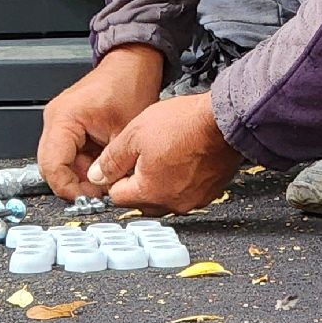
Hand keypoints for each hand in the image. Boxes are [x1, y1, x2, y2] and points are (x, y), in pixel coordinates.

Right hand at [37, 43, 164, 199]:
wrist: (133, 64)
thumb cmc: (129, 85)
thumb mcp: (124, 133)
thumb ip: (111, 165)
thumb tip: (105, 191)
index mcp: (63, 118)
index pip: (52, 166)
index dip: (69, 188)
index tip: (87, 199)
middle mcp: (55, 119)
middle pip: (52, 166)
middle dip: (74, 184)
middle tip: (98, 194)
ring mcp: (60, 122)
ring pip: (61, 162)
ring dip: (81, 175)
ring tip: (105, 180)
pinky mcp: (69, 124)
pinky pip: (71, 153)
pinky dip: (86, 164)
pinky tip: (104, 167)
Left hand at [89, 93, 243, 215]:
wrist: (224, 119)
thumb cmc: (185, 124)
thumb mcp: (135, 134)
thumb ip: (111, 159)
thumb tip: (97, 176)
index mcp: (149, 192)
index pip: (117, 197)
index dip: (115, 177)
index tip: (121, 163)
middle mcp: (172, 203)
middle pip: (141, 202)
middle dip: (137, 182)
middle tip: (143, 157)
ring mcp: (194, 200)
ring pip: (165, 198)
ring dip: (160, 183)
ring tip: (166, 155)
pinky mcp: (210, 193)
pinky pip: (187, 193)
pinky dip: (182, 181)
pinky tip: (184, 160)